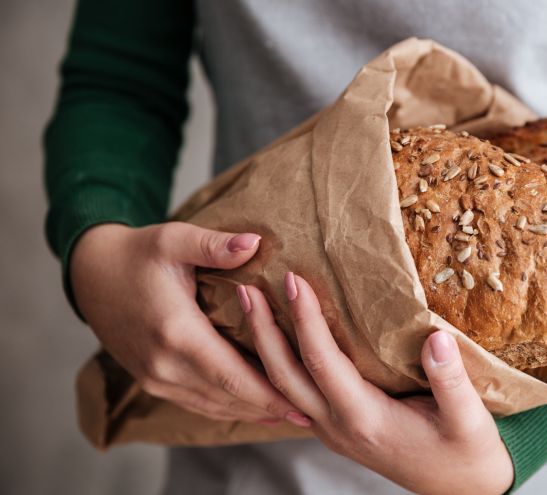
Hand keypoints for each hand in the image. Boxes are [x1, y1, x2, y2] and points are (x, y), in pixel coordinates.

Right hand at [70, 222, 298, 423]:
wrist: (91, 275)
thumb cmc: (139, 253)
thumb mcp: (174, 239)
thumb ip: (215, 244)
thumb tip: (256, 242)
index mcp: (175, 332)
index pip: (232, 374)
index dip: (269, 391)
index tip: (303, 399)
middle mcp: (164, 364)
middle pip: (227, 396)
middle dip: (269, 407)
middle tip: (308, 414)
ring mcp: (155, 378)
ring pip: (212, 405)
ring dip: (251, 412)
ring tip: (290, 414)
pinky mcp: (152, 381)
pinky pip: (196, 402)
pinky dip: (227, 407)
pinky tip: (254, 408)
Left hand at [237, 273, 514, 494]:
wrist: (462, 489)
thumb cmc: (467, 453)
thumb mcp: (470, 420)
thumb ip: (452, 381)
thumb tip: (436, 337)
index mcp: (366, 420)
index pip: (323, 363)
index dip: (305, 320)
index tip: (292, 280)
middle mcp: (339, 427)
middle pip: (284, 376)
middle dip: (262, 330)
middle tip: (245, 287)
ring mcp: (333, 430)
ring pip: (283, 387)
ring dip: (264, 346)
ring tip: (250, 305)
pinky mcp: (337, 426)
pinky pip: (296, 393)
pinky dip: (280, 362)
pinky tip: (278, 338)